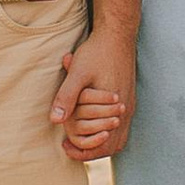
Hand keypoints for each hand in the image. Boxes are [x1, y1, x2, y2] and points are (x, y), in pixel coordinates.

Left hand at [52, 22, 136, 157]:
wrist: (118, 34)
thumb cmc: (97, 52)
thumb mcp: (78, 72)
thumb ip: (67, 96)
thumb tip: (55, 120)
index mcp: (115, 108)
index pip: (102, 145)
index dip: (82, 151)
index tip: (65, 145)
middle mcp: (127, 110)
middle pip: (113, 146)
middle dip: (91, 151)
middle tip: (70, 146)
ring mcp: (130, 104)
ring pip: (119, 137)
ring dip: (101, 142)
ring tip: (82, 139)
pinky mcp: (130, 97)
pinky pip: (123, 125)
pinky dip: (109, 132)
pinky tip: (95, 125)